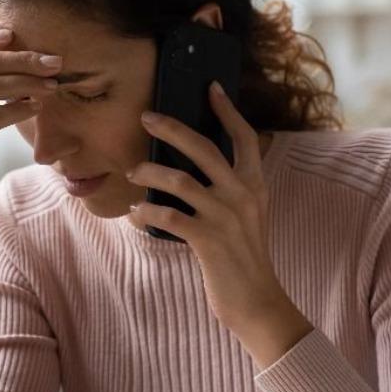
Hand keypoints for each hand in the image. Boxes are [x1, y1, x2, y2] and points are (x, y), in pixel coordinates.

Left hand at [126, 81, 313, 367]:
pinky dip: (145, 212)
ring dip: (150, 172)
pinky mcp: (207, 240)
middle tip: (147, 116)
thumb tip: (192, 168)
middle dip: (172, 128)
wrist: (258, 303)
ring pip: (179, 180)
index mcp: (256, 186)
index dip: (228, 111)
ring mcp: (225, 216)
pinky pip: (168, 216)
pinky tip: (134, 214)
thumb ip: (231, 191)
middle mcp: (243, 195)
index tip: (211, 87)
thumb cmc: (246, 260)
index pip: (245, 138)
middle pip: (205, 148)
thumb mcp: (248, 218)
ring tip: (132, 172)